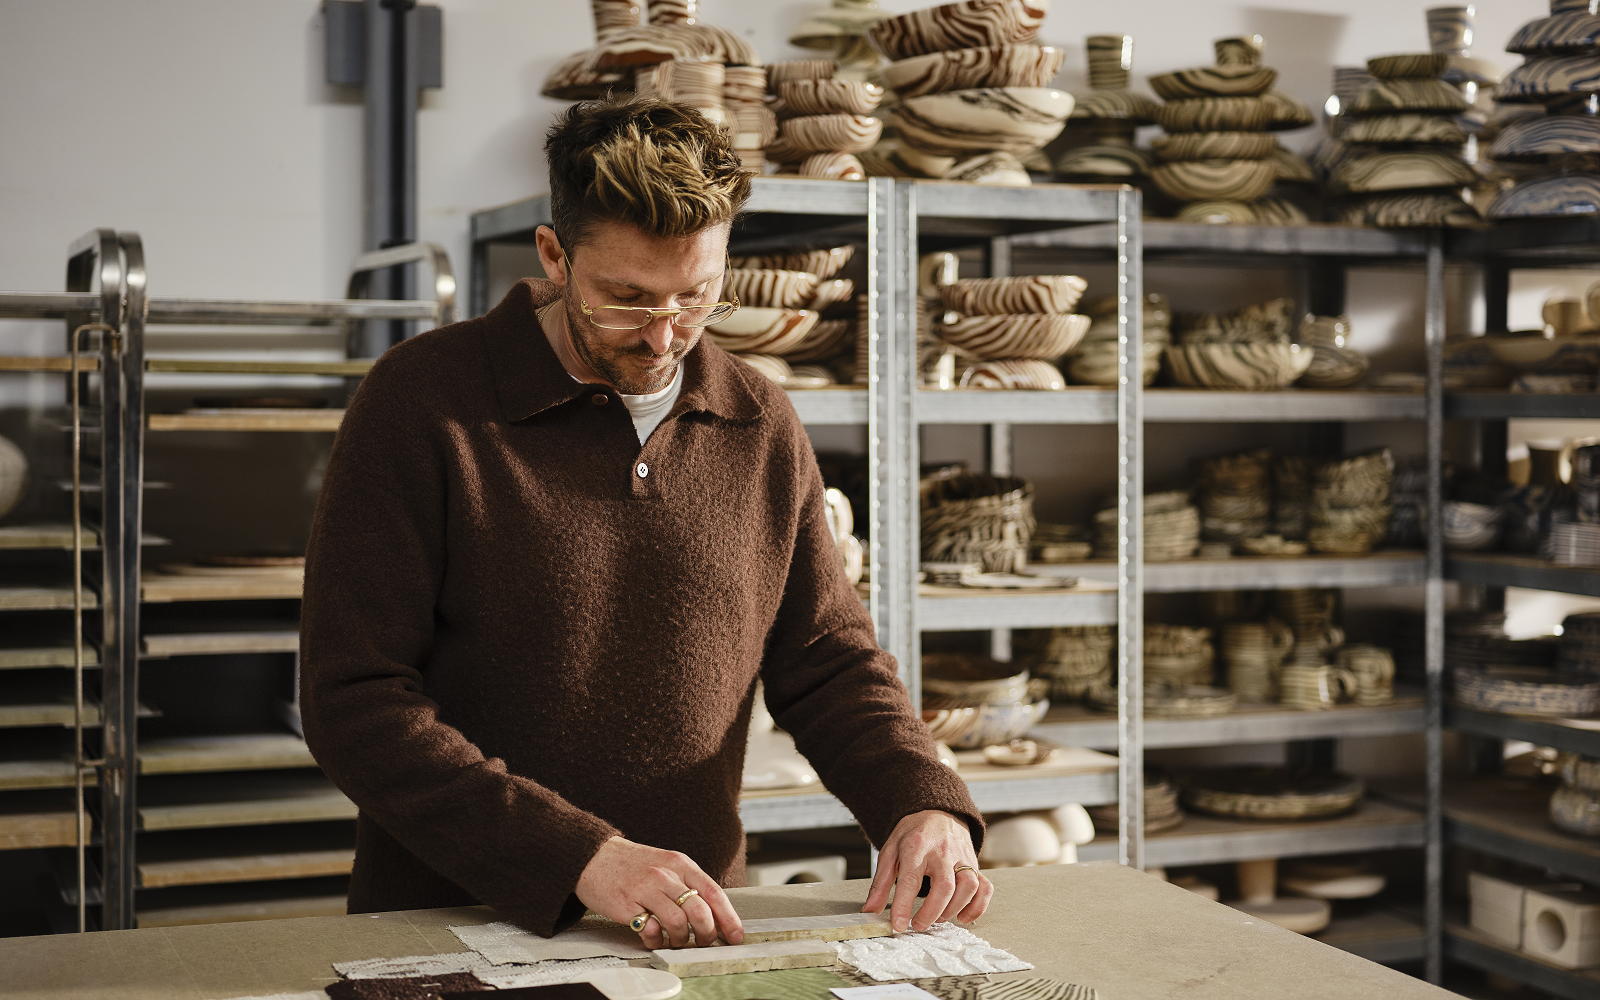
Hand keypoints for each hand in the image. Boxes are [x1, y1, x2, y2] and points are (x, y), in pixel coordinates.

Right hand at [575, 836, 743, 948]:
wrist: (592, 854)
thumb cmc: (631, 862)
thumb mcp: (665, 862)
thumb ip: (686, 882)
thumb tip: (711, 911)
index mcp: (680, 863)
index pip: (714, 892)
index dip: (728, 917)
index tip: (735, 935)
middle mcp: (665, 875)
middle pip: (699, 911)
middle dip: (706, 934)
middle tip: (703, 942)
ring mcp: (645, 889)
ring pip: (678, 923)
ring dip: (680, 939)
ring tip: (675, 940)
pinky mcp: (626, 904)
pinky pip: (650, 930)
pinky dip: (655, 940)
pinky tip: (653, 937)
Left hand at [862, 810, 991, 931]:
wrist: (936, 811)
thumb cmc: (912, 834)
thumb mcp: (890, 851)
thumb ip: (881, 883)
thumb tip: (870, 910)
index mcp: (917, 846)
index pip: (911, 879)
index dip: (904, 905)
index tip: (898, 925)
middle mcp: (943, 851)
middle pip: (945, 886)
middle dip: (932, 912)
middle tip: (918, 924)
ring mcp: (962, 857)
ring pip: (968, 886)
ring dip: (953, 909)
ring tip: (937, 918)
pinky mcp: (975, 863)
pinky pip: (984, 887)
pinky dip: (977, 907)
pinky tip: (963, 917)